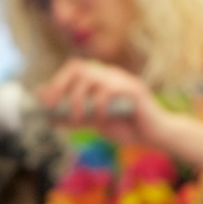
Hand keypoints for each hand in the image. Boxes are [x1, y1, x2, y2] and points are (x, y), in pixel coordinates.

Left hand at [34, 58, 171, 147]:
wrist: (156, 136)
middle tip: (54, 108)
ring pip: (91, 78)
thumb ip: (73, 115)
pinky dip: (98, 105)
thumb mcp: (94, 123)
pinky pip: (109, 90)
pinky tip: (100, 118)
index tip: (46, 103)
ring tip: (78, 120)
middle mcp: (110, 75)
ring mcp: (123, 80)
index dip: (56, 83)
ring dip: (77, 100)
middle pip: (78, 67)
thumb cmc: (127, 128)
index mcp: (101, 79)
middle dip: (61, 86)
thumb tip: (48, 113)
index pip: (73, 69)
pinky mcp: (134, 90)